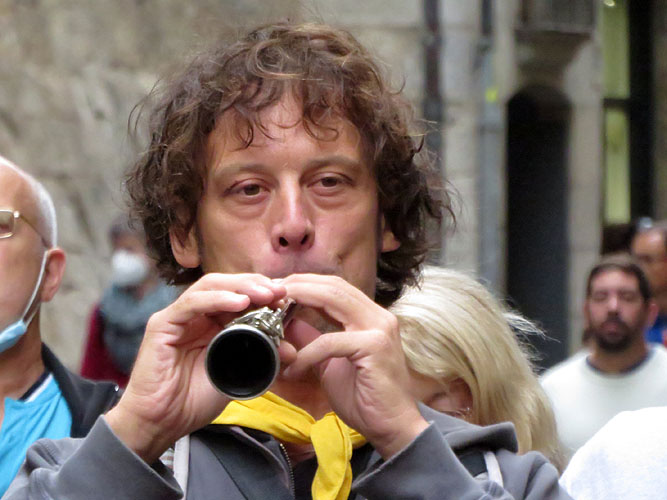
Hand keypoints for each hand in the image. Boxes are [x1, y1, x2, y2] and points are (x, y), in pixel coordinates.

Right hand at [105, 273, 285, 462]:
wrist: (161, 423)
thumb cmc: (194, 401)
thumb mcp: (236, 376)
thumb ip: (260, 360)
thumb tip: (290, 350)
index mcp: (212, 324)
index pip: (239, 296)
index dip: (263, 294)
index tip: (286, 297)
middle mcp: (196, 316)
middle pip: (227, 286)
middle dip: (256, 285)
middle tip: (280, 290)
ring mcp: (179, 317)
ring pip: (210, 287)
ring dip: (240, 287)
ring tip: (265, 294)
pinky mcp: (162, 324)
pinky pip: (192, 303)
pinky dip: (217, 299)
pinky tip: (239, 302)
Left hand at [281, 274, 427, 458]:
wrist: (393, 428)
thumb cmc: (365, 399)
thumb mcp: (330, 363)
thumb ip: (313, 341)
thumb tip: (289, 323)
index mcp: (371, 317)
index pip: (335, 287)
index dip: (306, 284)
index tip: (278, 291)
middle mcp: (378, 316)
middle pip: (334, 286)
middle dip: (299, 285)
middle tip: (270, 294)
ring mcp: (379, 329)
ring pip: (333, 300)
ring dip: (300, 301)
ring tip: (274, 312)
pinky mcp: (373, 346)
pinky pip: (329, 342)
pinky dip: (306, 353)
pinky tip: (291, 368)